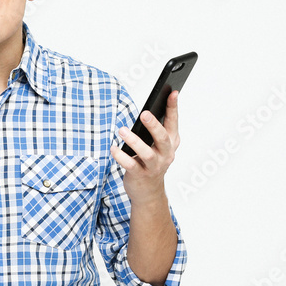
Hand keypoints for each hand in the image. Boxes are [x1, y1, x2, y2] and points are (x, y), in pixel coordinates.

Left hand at [110, 90, 179, 205]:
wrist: (149, 192)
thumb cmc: (151, 163)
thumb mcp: (158, 146)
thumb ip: (155, 131)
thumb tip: (147, 111)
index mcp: (171, 143)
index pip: (173, 123)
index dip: (173, 108)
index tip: (172, 93)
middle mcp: (165, 154)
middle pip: (163, 138)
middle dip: (154, 125)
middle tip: (144, 114)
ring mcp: (154, 166)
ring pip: (147, 153)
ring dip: (134, 141)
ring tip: (122, 130)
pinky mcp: (141, 175)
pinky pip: (131, 165)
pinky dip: (121, 156)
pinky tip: (112, 148)